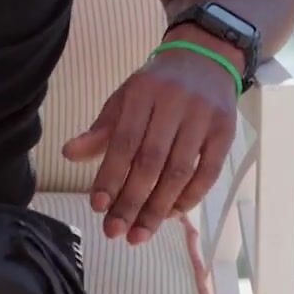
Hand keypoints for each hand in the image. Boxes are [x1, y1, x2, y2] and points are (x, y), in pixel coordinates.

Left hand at [62, 38, 239, 245]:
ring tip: (139, 233)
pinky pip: (208, 173)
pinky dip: (189, 198)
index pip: (125, 140)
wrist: (205, 59)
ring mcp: (203, 117)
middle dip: (131, 201)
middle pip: (152, 161)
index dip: (111, 175)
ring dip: (158, 208)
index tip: (97, 207)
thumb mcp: (125, 99)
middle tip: (114, 231)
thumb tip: (68, 154)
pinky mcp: (225, 131)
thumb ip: (101, 129)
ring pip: (180, 171)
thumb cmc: (157, 86)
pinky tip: (170, 215)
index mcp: (143, 91)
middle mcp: (175, 102)